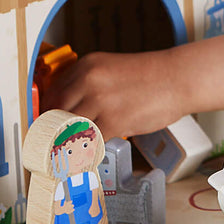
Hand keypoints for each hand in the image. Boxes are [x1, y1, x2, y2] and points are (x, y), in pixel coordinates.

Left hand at [41, 24, 223, 140]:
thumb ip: (90, 87)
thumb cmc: (150, 77)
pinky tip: (85, 158)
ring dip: (67, 146)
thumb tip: (71, 112)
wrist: (178, 78)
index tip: (45, 130)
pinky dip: (86, 152)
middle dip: (52, 133)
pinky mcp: (113, 120)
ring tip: (64, 157)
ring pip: (70, 129)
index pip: (53, 93)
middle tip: (49, 148)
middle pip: (55, 112)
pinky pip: (90, 141)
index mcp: (86, 66)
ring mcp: (100, 100)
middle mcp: (88, 80)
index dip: (47, 115)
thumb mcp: (112, 71)